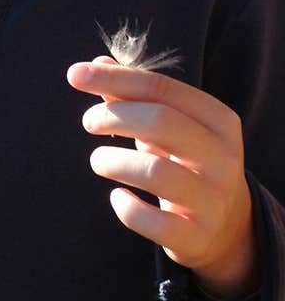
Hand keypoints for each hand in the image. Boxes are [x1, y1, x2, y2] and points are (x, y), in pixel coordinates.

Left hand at [67, 56, 258, 299]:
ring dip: (112, 161)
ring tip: (99, 161)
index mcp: (219, 120)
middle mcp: (222, 157)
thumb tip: (96, 64)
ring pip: (154, 171)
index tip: (74, 75)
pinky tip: (118, 197)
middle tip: (88, 122)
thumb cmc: (187, 161)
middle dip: (113, 116)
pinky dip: (125, 207)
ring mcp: (212, 199)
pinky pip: (151, 221)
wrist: (226, 228)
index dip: (115, 78)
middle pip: (160, 121)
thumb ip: (136, 95)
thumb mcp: (172, 125)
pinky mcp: (196, 235)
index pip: (162, 88)